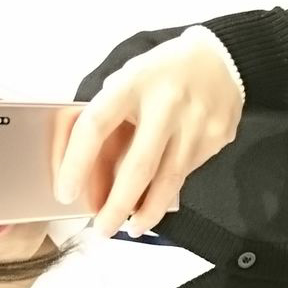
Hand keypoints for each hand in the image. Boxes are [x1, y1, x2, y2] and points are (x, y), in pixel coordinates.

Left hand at [55, 27, 243, 235]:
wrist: (221, 58)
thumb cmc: (163, 72)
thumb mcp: (129, 79)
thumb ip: (111, 115)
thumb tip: (91, 168)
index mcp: (134, 83)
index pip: (97, 125)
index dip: (77, 162)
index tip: (66, 192)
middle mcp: (167, 104)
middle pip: (139, 167)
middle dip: (117, 206)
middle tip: (102, 229)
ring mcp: (197, 123)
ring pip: (170, 180)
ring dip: (148, 211)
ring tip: (132, 228)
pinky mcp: (217, 137)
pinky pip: (188, 172)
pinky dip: (169, 190)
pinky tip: (159, 197)